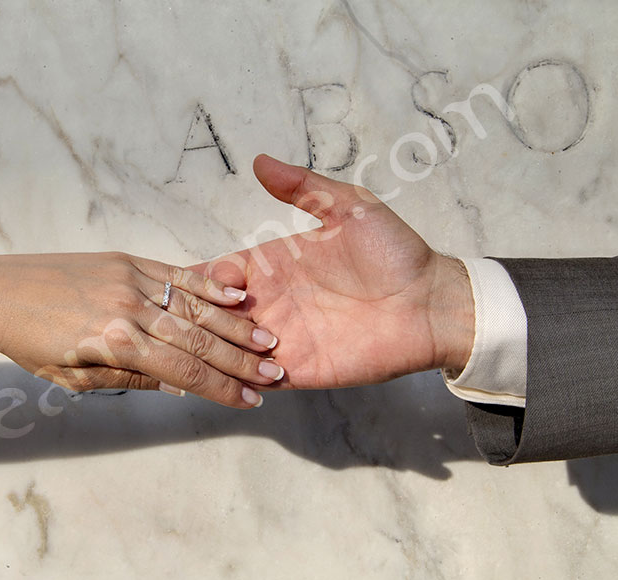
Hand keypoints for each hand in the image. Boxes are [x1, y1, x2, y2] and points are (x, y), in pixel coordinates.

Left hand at [0, 252, 284, 407]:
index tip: (252, 399)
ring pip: (195, 304)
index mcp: (115, 343)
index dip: (222, 388)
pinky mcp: (124, 259)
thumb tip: (180, 384)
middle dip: (241, 359)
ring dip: (235, 323)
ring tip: (266, 338)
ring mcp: (129, 278)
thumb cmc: (28, 344)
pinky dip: (208, 285)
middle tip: (276, 370)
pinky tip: (235, 294)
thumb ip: (132, 377)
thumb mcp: (75, 376)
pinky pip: (176, 274)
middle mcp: (129, 308)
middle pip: (199, 339)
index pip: (184, 372)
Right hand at [193, 155, 474, 389]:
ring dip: (212, 350)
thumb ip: (302, 186)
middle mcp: (269, 303)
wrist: (432, 302)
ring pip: (226, 350)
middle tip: (185, 320)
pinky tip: (227, 372)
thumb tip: (260, 160)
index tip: (202, 280)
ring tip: (205, 348)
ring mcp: (281, 340)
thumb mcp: (348, 206)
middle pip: (213, 315)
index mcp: (271, 265)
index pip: (217, 274)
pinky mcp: (299, 370)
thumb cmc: (394, 253)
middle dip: (195, 318)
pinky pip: (255, 379)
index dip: (201, 278)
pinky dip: (236, 378)